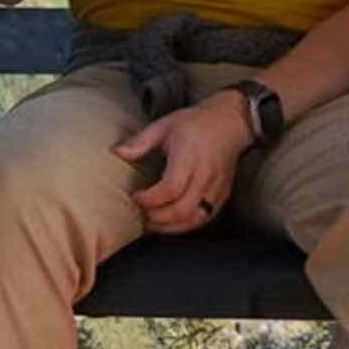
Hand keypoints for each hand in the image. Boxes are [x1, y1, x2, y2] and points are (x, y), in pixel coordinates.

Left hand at [115, 95, 254, 233]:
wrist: (231, 122)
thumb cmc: (196, 123)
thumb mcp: (165, 125)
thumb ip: (141, 141)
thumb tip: (117, 152)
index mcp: (189, 155)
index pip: (170, 188)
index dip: (150, 199)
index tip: (135, 197)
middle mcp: (205, 174)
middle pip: (182, 209)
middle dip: (157, 218)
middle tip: (141, 214)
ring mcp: (216, 187)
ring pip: (195, 218)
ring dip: (171, 226)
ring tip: (152, 222)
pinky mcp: (223, 195)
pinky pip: (204, 218)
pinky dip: (186, 225)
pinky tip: (171, 222)